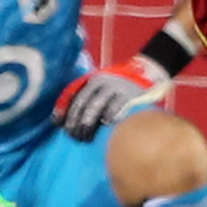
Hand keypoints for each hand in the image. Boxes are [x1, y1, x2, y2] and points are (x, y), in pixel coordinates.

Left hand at [52, 55, 171, 141]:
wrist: (148, 71)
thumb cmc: (120, 87)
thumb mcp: (104, 87)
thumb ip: (90, 99)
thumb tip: (70, 121)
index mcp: (93, 80)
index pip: (73, 94)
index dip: (63, 109)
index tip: (57, 123)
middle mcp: (102, 82)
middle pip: (83, 102)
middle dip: (75, 119)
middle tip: (73, 134)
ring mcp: (116, 87)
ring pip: (96, 105)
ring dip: (88, 121)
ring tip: (85, 135)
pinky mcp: (129, 94)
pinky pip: (116, 107)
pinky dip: (109, 116)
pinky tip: (106, 125)